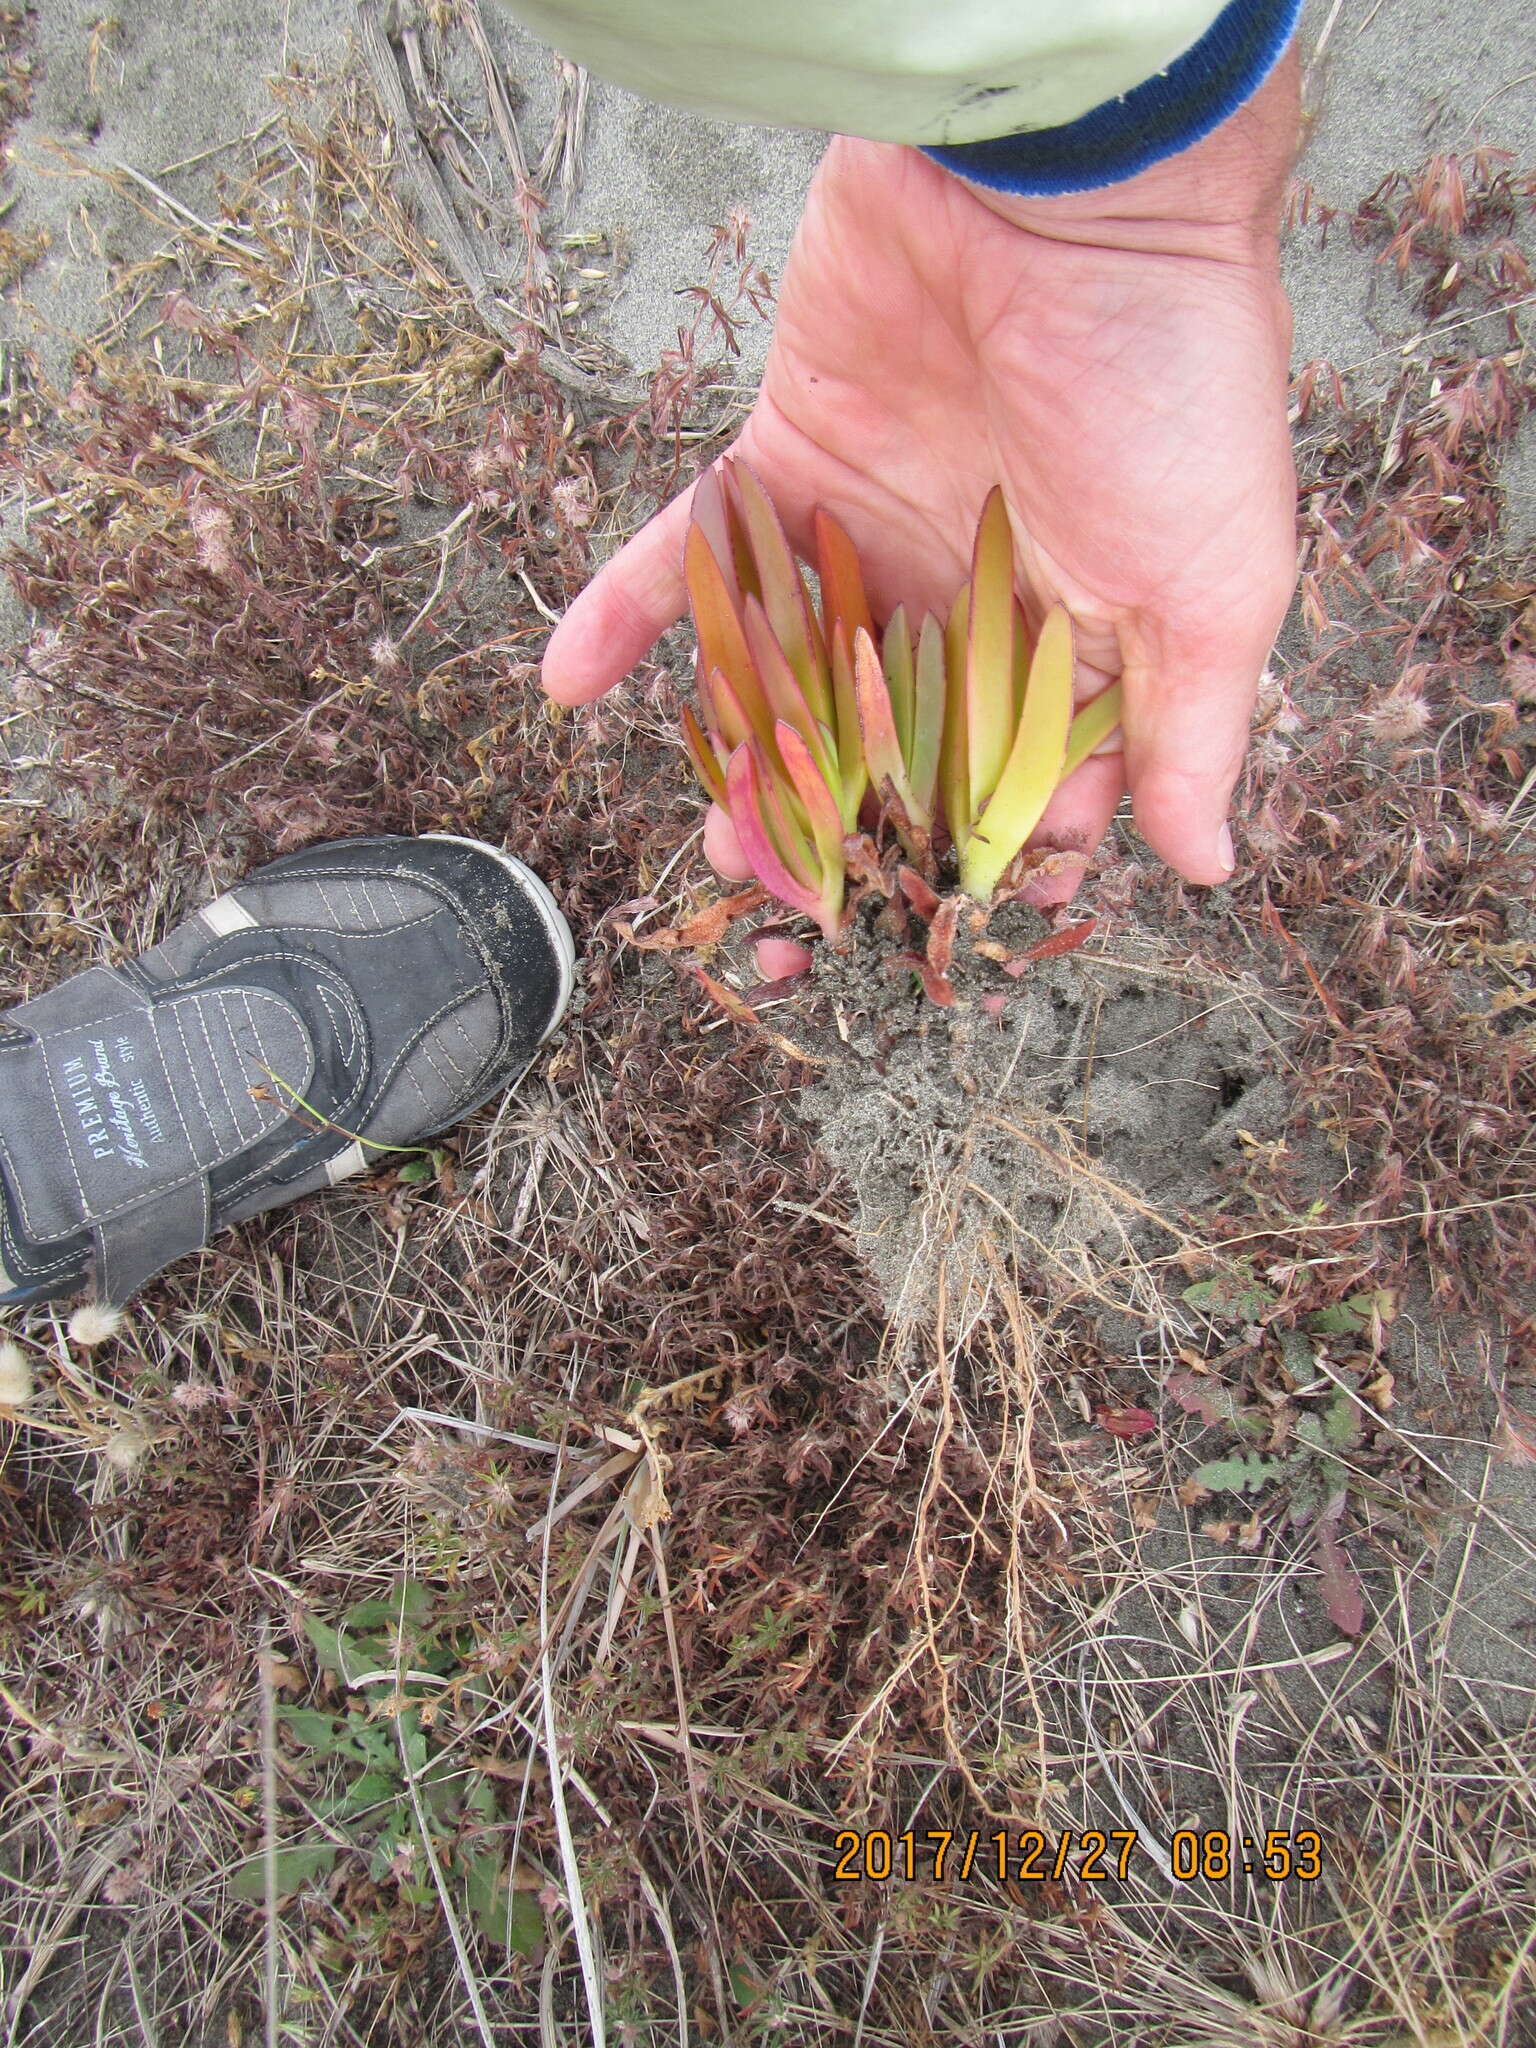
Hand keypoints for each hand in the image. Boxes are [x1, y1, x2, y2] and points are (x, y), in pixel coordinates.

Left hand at [542, 53, 1300, 898]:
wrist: (1069, 191)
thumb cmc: (1171, 388)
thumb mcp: (1214, 581)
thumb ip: (1192, 730)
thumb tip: (1211, 865)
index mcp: (1071, 643)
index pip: (1012, 792)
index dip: (968, 872)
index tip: (918, 941)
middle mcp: (963, 602)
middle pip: (884, 757)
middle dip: (842, 845)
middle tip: (791, 917)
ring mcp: (867, 536)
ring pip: (788, 682)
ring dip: (745, 768)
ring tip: (709, 851)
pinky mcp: (782, 463)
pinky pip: (693, 552)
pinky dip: (625, 611)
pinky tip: (567, 683)